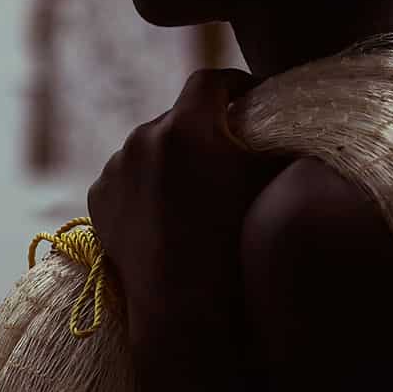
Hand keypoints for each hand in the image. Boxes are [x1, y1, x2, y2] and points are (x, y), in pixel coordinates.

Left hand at [86, 68, 288, 360]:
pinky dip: (145, 185)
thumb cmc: (236, 246)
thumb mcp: (269, 187)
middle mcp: (144, 135)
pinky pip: (126, 177)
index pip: (212, 81)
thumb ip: (279, 145)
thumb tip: (294, 125)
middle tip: (228, 150)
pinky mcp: (98, 196)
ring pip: (150, 147)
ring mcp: (115, 166)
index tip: (252, 98)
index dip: (235, 85)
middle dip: (203, 127)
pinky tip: (168, 212)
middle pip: (179, 115)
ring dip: (171, 157)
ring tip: (195, 190)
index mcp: (187, 124)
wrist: (183, 310)